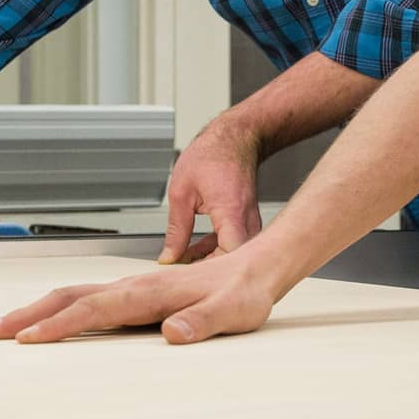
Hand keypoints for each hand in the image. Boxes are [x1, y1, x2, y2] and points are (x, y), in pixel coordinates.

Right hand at [0, 251, 286, 345]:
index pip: (95, 310)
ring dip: (37, 310)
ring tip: (6, 328)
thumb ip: (204, 321)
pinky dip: (59, 309)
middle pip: (70, 297)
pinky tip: (51, 321)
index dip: (59, 326)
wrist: (259, 265)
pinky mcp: (138, 295)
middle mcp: (135, 286)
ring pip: (75, 295)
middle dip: (27, 315)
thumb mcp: (235, 312)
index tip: (27, 341)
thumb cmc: (247, 292)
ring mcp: (134, 289)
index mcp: (150, 292)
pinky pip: (89, 300)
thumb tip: (173, 333)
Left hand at [158, 116, 263, 264]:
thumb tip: (169, 257)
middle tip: (178, 277)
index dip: (208, 275)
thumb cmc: (212, 156)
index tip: (186, 280)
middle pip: (232, 263)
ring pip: (232, 256)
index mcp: (231, 213)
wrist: (235, 139)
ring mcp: (249, 223)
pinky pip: (232, 245)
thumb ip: (176, 231)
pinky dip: (213, 250)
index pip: (229, 257)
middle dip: (205, 273)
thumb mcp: (181, 193)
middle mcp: (247, 221)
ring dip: (208, 262)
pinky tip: (194, 251)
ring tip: (182, 262)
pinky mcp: (246, 223)